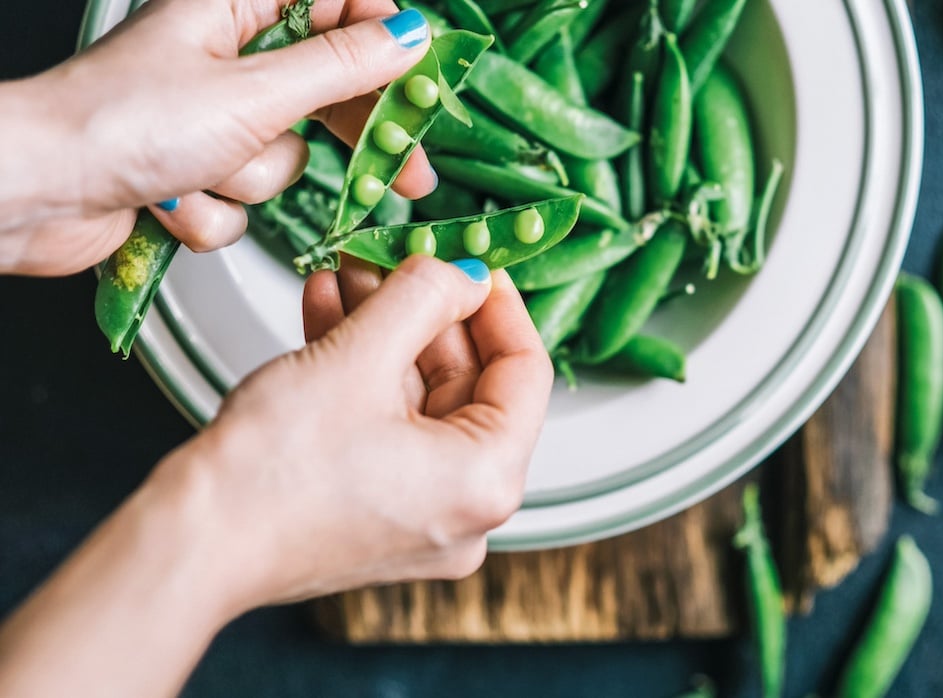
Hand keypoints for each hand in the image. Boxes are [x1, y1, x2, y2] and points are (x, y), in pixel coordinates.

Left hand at [1, 0, 438, 275]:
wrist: (36, 194)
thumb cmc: (120, 125)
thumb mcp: (254, 94)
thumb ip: (341, 69)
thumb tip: (410, 36)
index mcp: (232, 8)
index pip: (336, 5)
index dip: (385, 39)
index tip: (424, 78)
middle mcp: (223, 57)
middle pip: (324, 87)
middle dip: (350, 137)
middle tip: (408, 174)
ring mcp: (208, 118)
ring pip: (284, 156)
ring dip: (249, 180)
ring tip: (205, 171)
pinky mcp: (194, 173)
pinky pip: (243, 198)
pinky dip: (214, 211)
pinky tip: (174, 201)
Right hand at [161, 256, 551, 604]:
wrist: (190, 544)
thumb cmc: (270, 473)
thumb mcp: (360, 356)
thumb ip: (423, 297)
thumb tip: (461, 272)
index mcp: (488, 480)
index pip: (526, 372)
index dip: (498, 304)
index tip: (474, 260)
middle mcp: (468, 509)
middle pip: (469, 384)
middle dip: (425, 312)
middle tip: (395, 257)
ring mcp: (422, 516)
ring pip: (420, 400)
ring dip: (385, 331)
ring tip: (348, 273)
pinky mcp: (378, 513)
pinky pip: (390, 427)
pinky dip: (364, 372)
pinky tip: (329, 313)